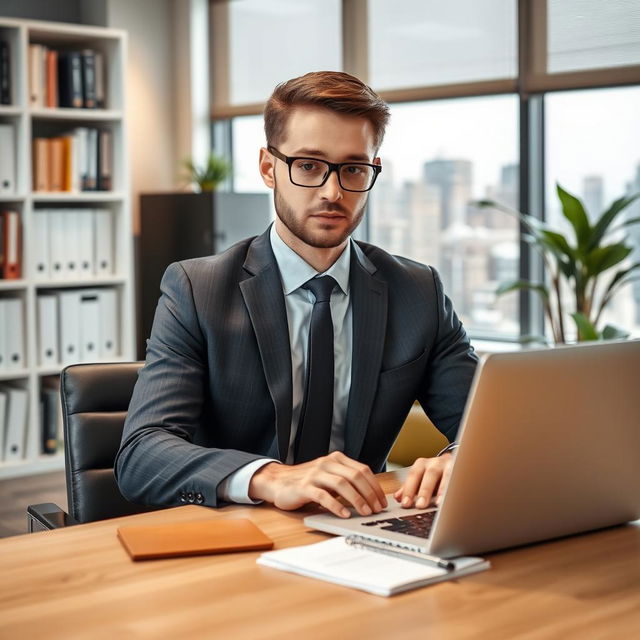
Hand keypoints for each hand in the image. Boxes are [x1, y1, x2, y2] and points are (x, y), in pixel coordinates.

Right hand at [248, 451, 386, 517]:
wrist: (277, 481)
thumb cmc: (307, 482)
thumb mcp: (329, 477)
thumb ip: (346, 482)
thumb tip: (371, 497)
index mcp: (336, 459)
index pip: (362, 470)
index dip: (375, 486)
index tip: (382, 502)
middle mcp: (327, 463)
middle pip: (355, 476)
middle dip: (369, 494)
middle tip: (377, 509)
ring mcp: (315, 474)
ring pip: (342, 484)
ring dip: (357, 499)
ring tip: (365, 512)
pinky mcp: (304, 487)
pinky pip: (323, 496)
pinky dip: (336, 506)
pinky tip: (344, 515)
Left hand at [394, 453, 454, 509]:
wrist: (456, 462)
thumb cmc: (436, 475)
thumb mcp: (421, 480)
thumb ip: (410, 488)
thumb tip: (398, 497)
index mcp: (422, 464)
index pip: (413, 475)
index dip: (409, 489)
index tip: (405, 504)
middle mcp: (436, 463)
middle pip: (429, 475)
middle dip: (424, 490)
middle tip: (420, 505)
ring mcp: (451, 465)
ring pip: (447, 476)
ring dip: (442, 490)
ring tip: (439, 504)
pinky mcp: (463, 470)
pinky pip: (460, 479)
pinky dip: (458, 489)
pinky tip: (456, 499)